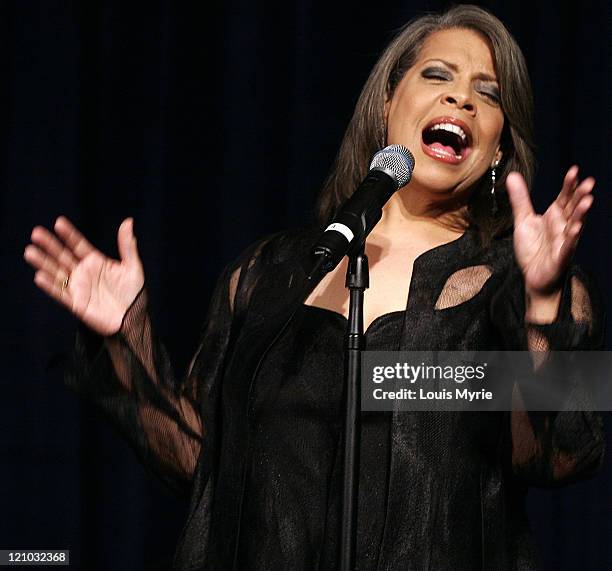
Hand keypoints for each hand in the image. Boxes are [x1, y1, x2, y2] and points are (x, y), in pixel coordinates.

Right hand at [24, 216, 144, 335]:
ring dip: (43, 263)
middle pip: (63, 256)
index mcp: (96, 262)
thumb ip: (127, 245)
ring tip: (30, 251)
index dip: (69, 234)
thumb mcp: (133, 267)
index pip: (78, 245)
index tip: (59, 222)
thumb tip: (128, 221)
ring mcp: (78, 287)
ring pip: (57, 272)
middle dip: (50, 245)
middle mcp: (83, 273)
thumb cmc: (134, 294)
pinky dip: (50, 286)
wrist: (133, 319)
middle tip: (36, 233)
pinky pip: (60, 293)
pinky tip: (39, 276)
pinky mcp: (76, 303)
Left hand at [506, 166, 594, 294]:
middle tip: (588, 182)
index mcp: (555, 216)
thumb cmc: (532, 248)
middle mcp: (562, 226)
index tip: (574, 171)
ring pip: (575, 224)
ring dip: (581, 214)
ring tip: (588, 201)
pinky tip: (576, 228)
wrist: (533, 275)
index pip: (564, 197)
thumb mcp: (523, 220)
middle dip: (580, 195)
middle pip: (573, 208)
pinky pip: (568, 245)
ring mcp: (564, 240)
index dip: (569, 185)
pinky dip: (572, 237)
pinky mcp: (561, 256)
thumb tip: (513, 175)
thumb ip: (520, 199)